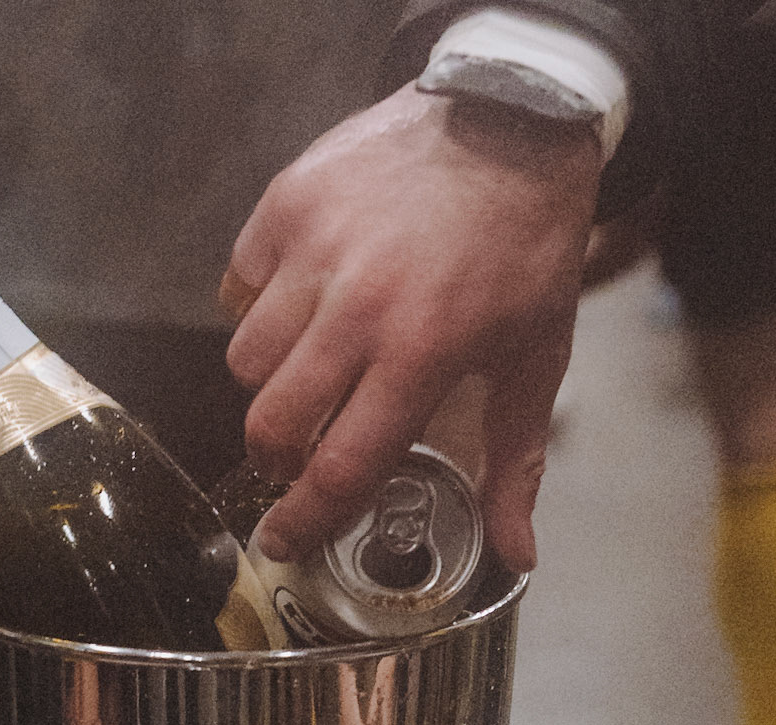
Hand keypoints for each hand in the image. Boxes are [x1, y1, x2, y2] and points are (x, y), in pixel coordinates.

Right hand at [221, 88, 600, 570]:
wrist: (515, 118)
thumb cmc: (526, 247)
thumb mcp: (535, 359)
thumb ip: (516, 464)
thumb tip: (516, 555)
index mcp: (422, 353)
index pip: (339, 467)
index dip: (303, 520)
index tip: (283, 541)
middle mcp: (360, 304)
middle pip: (272, 423)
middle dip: (276, 457)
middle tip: (296, 453)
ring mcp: (316, 248)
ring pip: (246, 358)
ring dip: (270, 381)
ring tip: (307, 369)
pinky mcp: (290, 203)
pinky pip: (240, 283)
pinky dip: (259, 304)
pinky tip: (301, 301)